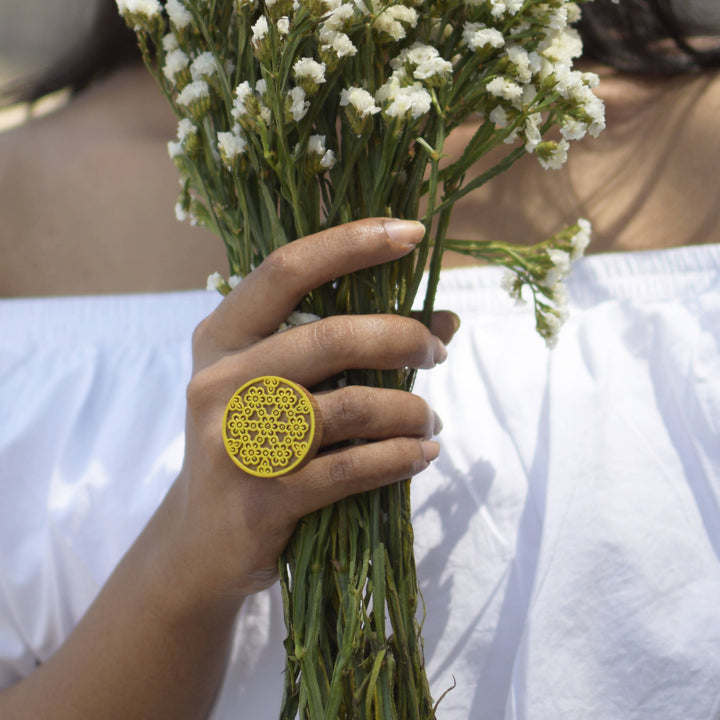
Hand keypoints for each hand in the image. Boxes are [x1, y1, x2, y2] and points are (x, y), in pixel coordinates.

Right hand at [171, 218, 457, 606]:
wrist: (199, 542)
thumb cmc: (251, 447)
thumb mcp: (280, 387)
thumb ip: (348, 348)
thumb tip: (446, 320)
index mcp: (221, 338)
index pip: (288, 269)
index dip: (353, 244)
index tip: (413, 233)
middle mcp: (220, 382)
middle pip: (332, 337)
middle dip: (403, 338)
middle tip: (437, 353)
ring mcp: (235, 443)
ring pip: (351, 407)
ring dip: (409, 410)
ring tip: (431, 420)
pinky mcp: (261, 500)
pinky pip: (352, 469)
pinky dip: (400, 457)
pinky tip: (422, 454)